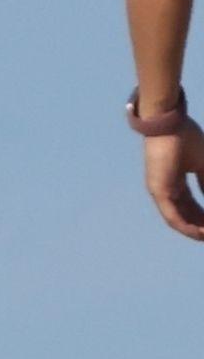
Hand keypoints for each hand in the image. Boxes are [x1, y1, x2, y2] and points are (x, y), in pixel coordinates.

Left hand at [144, 118, 203, 240]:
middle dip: (200, 226)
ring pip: (178, 219)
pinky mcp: (158, 190)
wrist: (168, 124)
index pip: (190, 205)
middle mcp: (165, 189)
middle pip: (185, 215)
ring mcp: (160, 191)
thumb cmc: (185, 138)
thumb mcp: (203, 164)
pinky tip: (199, 233)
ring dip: (195, 231)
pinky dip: (186, 226)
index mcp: (174, 181)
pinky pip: (172, 216)